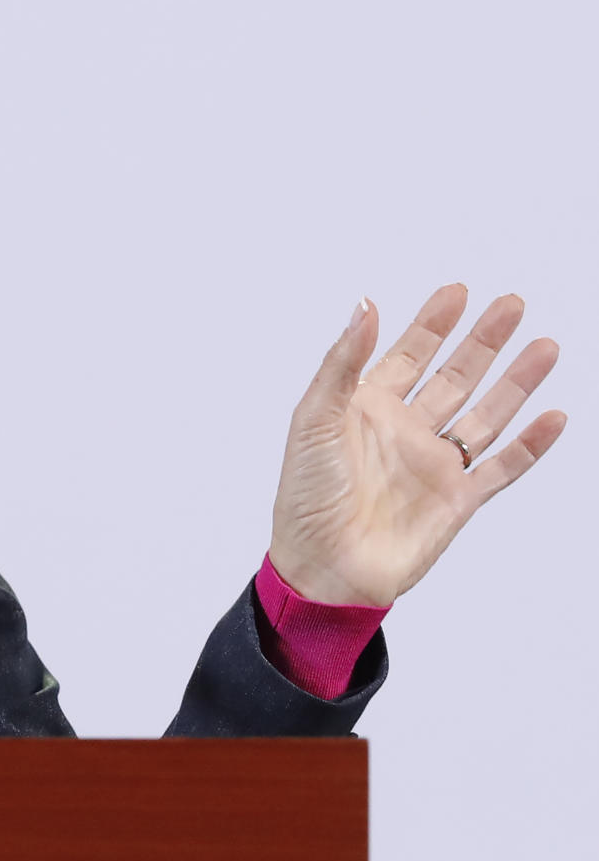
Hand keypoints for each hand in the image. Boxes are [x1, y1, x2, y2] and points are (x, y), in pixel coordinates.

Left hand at [270, 285, 565, 606]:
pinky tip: (553, 417)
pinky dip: (530, 445)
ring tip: (544, 347)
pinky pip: (502, 468)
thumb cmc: (306, 496)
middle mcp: (404, 433)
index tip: (458, 292)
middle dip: (483, 342)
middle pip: (454, 376)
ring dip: (516, 382)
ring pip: (485, 414)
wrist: (324, 567)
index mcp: (366, 410)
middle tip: (512, 304)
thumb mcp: (315, 419)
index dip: (432, 324)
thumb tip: (365, 304)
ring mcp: (433, 466)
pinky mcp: (457, 501)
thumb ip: (343, 362)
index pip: (408, 356)